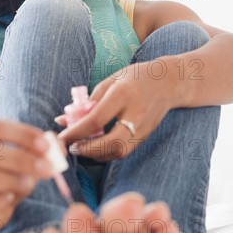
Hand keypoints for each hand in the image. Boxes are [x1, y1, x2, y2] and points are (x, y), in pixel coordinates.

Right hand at [0, 119, 53, 229]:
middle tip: (46, 168)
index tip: (46, 146)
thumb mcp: (21, 156)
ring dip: (7, 178)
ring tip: (29, 184)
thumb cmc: (3, 171)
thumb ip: (40, 150)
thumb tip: (58, 146)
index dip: (21, 135)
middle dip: (20, 159)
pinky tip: (10, 198)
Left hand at [58, 61, 178, 161]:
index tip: (62, 136)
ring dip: (97, 154)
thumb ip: (87, 101)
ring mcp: (143, 128)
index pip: (96, 119)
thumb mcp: (110, 80)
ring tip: (82, 148)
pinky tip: (96, 147)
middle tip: (72, 148)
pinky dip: (107, 153)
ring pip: (119, 152)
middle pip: (111, 143)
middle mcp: (136, 114)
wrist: (170, 82)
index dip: (76, 131)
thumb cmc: (135, 77)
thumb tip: (62, 119)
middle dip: (88, 150)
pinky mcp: (146, 136)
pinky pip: (124, 151)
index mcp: (123, 95)